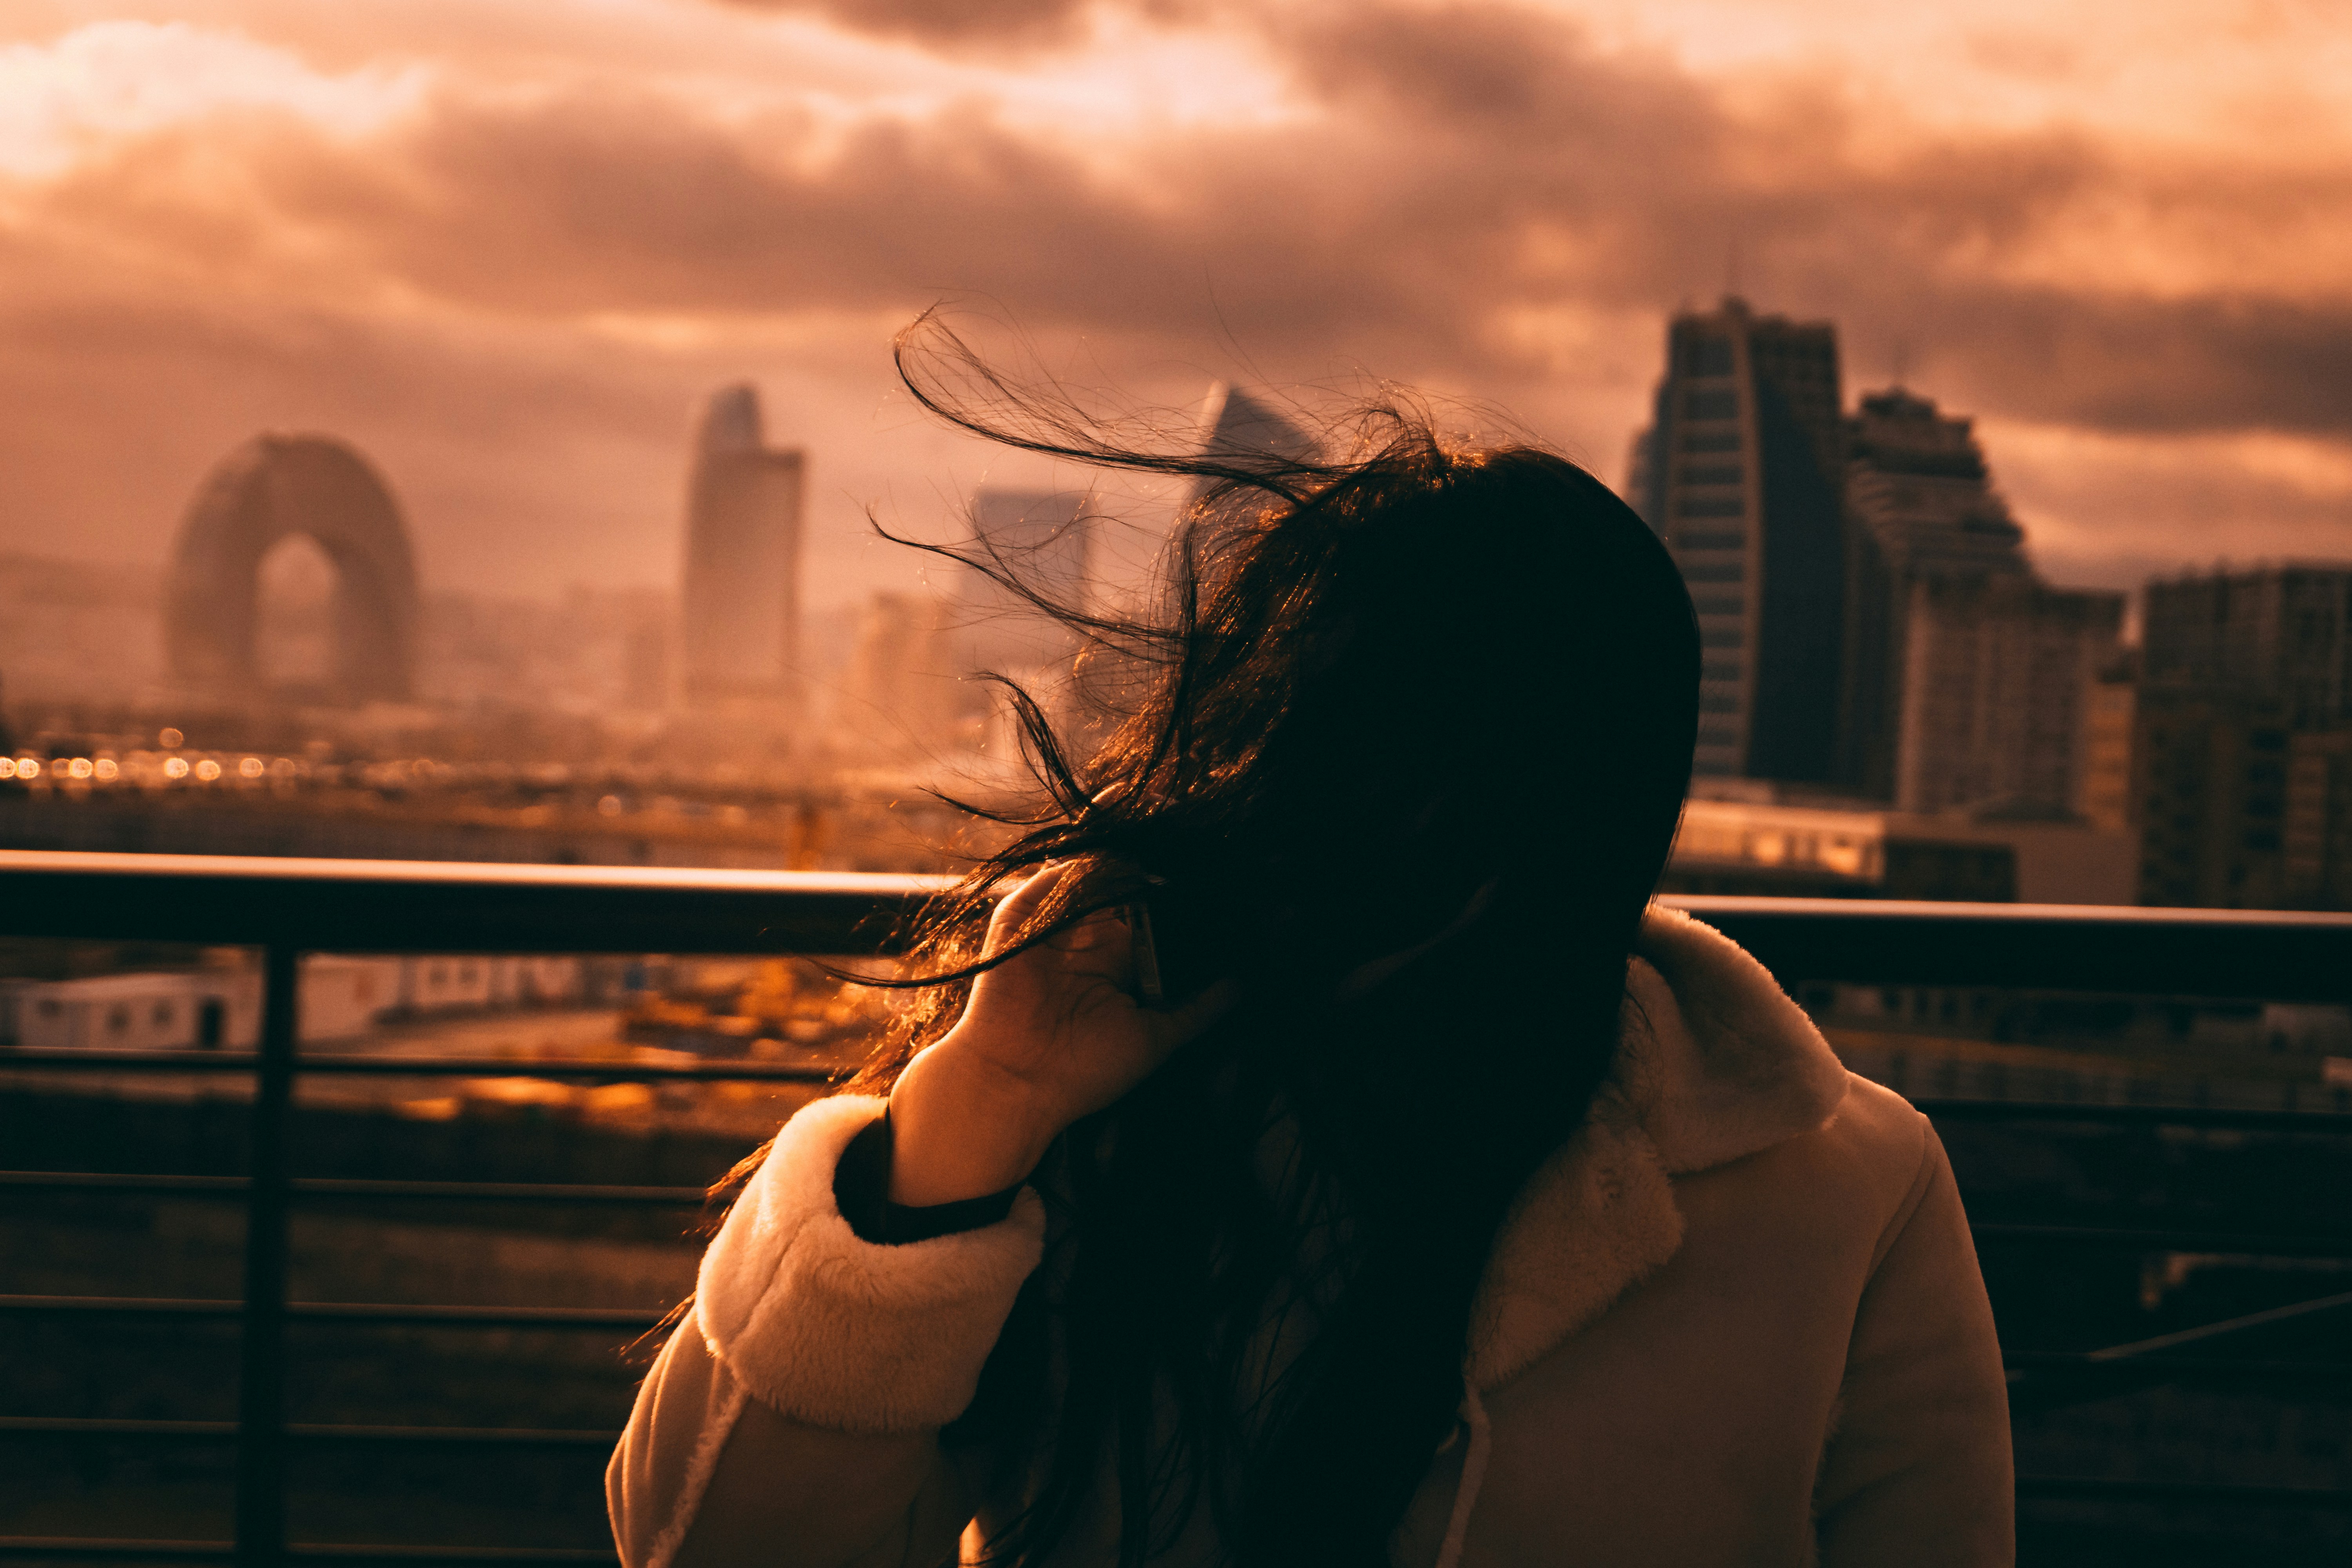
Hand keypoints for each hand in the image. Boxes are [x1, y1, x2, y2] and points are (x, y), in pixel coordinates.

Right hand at [885, 862, 1226, 1206]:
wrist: (1019, 1083)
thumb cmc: (1085, 1072)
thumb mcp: (1156, 1039)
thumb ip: (1197, 1010)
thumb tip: (1243, 986)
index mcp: (1114, 965)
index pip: (1148, 918)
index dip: (1173, 902)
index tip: (1210, 888)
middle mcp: (1084, 942)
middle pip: (1121, 891)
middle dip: (1150, 874)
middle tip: (1185, 857)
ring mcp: (1052, 929)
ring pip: (1090, 878)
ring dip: (1120, 865)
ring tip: (1154, 855)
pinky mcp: (1019, 921)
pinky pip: (1050, 881)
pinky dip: (1079, 869)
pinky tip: (1110, 865)